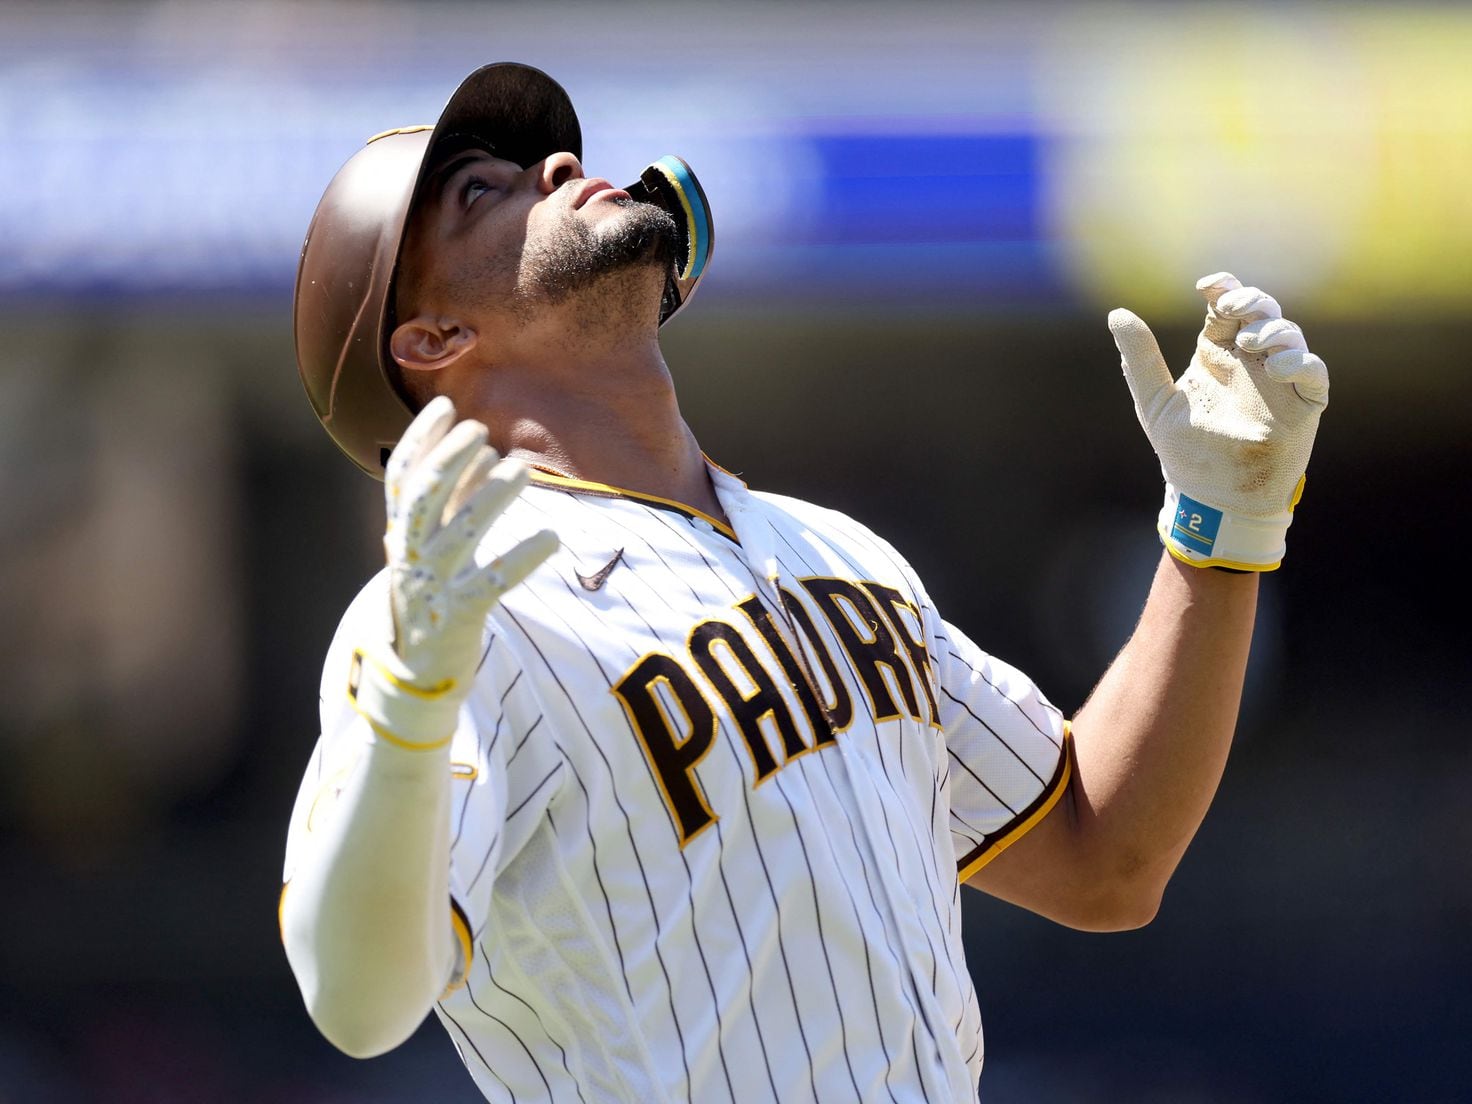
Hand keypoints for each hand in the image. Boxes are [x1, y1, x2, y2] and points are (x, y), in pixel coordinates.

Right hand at [351, 396, 557, 747]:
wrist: (415, 673)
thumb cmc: (432, 595)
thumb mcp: (431, 547)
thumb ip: (453, 502)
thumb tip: (482, 450)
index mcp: (400, 535)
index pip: (401, 478)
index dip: (420, 439)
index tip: (447, 406)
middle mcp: (410, 557)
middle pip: (423, 498)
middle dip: (450, 458)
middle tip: (481, 431)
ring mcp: (433, 587)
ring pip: (457, 534)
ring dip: (488, 497)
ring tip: (520, 470)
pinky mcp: (460, 617)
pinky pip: (492, 583)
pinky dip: (522, 558)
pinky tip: (551, 536)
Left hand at [1108, 272, 1328, 570]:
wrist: (1211, 496)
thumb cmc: (1184, 450)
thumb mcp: (1155, 402)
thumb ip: (1139, 360)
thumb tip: (1116, 314)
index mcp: (1216, 353)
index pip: (1225, 308)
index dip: (1223, 288)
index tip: (1207, 286)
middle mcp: (1250, 360)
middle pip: (1262, 312)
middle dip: (1251, 300)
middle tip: (1231, 306)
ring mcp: (1279, 380)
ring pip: (1289, 336)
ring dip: (1273, 330)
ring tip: (1250, 342)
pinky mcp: (1303, 403)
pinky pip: (1313, 373)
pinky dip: (1301, 362)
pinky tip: (1279, 366)